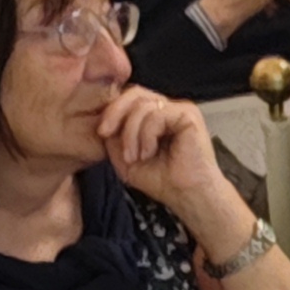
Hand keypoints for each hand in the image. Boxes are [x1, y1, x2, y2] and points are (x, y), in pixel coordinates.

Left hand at [95, 85, 244, 250]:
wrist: (187, 196)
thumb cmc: (163, 181)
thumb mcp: (125, 159)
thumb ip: (114, 138)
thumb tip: (103, 121)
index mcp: (154, 116)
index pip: (130, 98)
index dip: (112, 110)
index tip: (101, 132)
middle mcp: (168, 109)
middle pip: (134, 93)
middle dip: (115, 113)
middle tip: (105, 133)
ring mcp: (179, 110)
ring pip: (142, 105)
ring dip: (131, 133)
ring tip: (135, 157)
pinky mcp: (188, 115)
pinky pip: (156, 114)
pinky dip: (146, 135)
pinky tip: (149, 153)